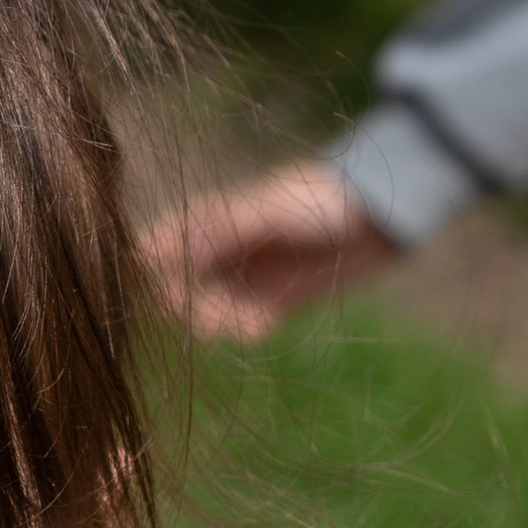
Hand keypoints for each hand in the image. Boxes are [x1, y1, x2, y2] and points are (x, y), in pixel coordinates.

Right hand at [141, 163, 396, 342]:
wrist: (378, 217)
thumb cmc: (321, 199)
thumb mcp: (266, 212)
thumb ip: (215, 232)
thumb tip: (148, 253)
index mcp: (213, 222)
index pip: (162, 248)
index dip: (157, 271)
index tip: (172, 289)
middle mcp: (222, 253)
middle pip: (179, 291)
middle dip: (193, 307)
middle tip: (222, 309)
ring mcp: (245, 279)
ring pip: (209, 314)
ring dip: (225, 321)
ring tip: (257, 314)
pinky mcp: (271, 302)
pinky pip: (244, 326)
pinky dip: (250, 328)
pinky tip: (271, 319)